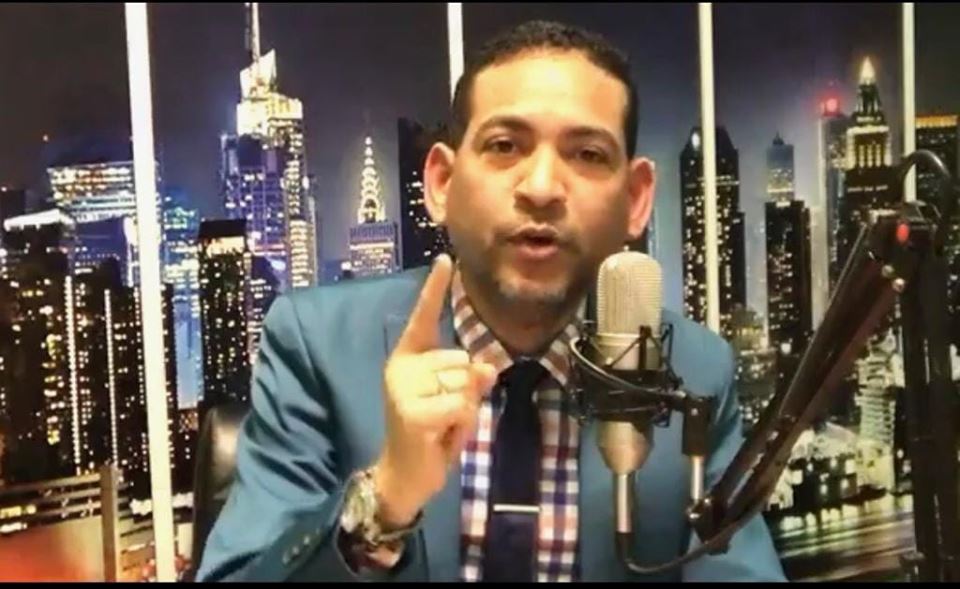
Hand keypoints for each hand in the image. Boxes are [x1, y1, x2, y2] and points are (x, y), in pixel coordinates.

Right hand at [373, 254, 497, 527]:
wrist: (405, 475)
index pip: (424, 317)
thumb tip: (489, 368)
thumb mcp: (457, 400)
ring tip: (443, 426)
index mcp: (409, 356)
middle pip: (462, 360)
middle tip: (445, 414)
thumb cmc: (432, 432)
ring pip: (464, 383)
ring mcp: (404, 388)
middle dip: (466, 390)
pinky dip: (462, 424)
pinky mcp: (412, 412)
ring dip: (465, 409)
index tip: (446, 259)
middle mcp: (402, 366)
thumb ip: (471, 379)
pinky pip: (461, 405)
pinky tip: (441, 437)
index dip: (434, 288)